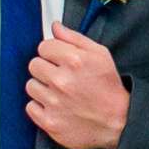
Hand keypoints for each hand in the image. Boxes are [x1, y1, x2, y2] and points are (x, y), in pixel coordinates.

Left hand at [27, 21, 128, 148]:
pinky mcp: (49, 121)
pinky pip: (30, 107)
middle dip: (45, 68)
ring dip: (42, 88)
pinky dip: (40, 107)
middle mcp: (62, 81)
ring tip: (59, 92)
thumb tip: (55, 27)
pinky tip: (55, 106)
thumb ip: (74, 38)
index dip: (52, 52)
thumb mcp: (100, 55)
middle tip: (60, 76)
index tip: (59, 60)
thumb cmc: (108, 88)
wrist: (118, 121)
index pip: (43, 47)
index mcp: (74, 61)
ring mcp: (54, 103)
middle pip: (34, 65)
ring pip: (30, 86)